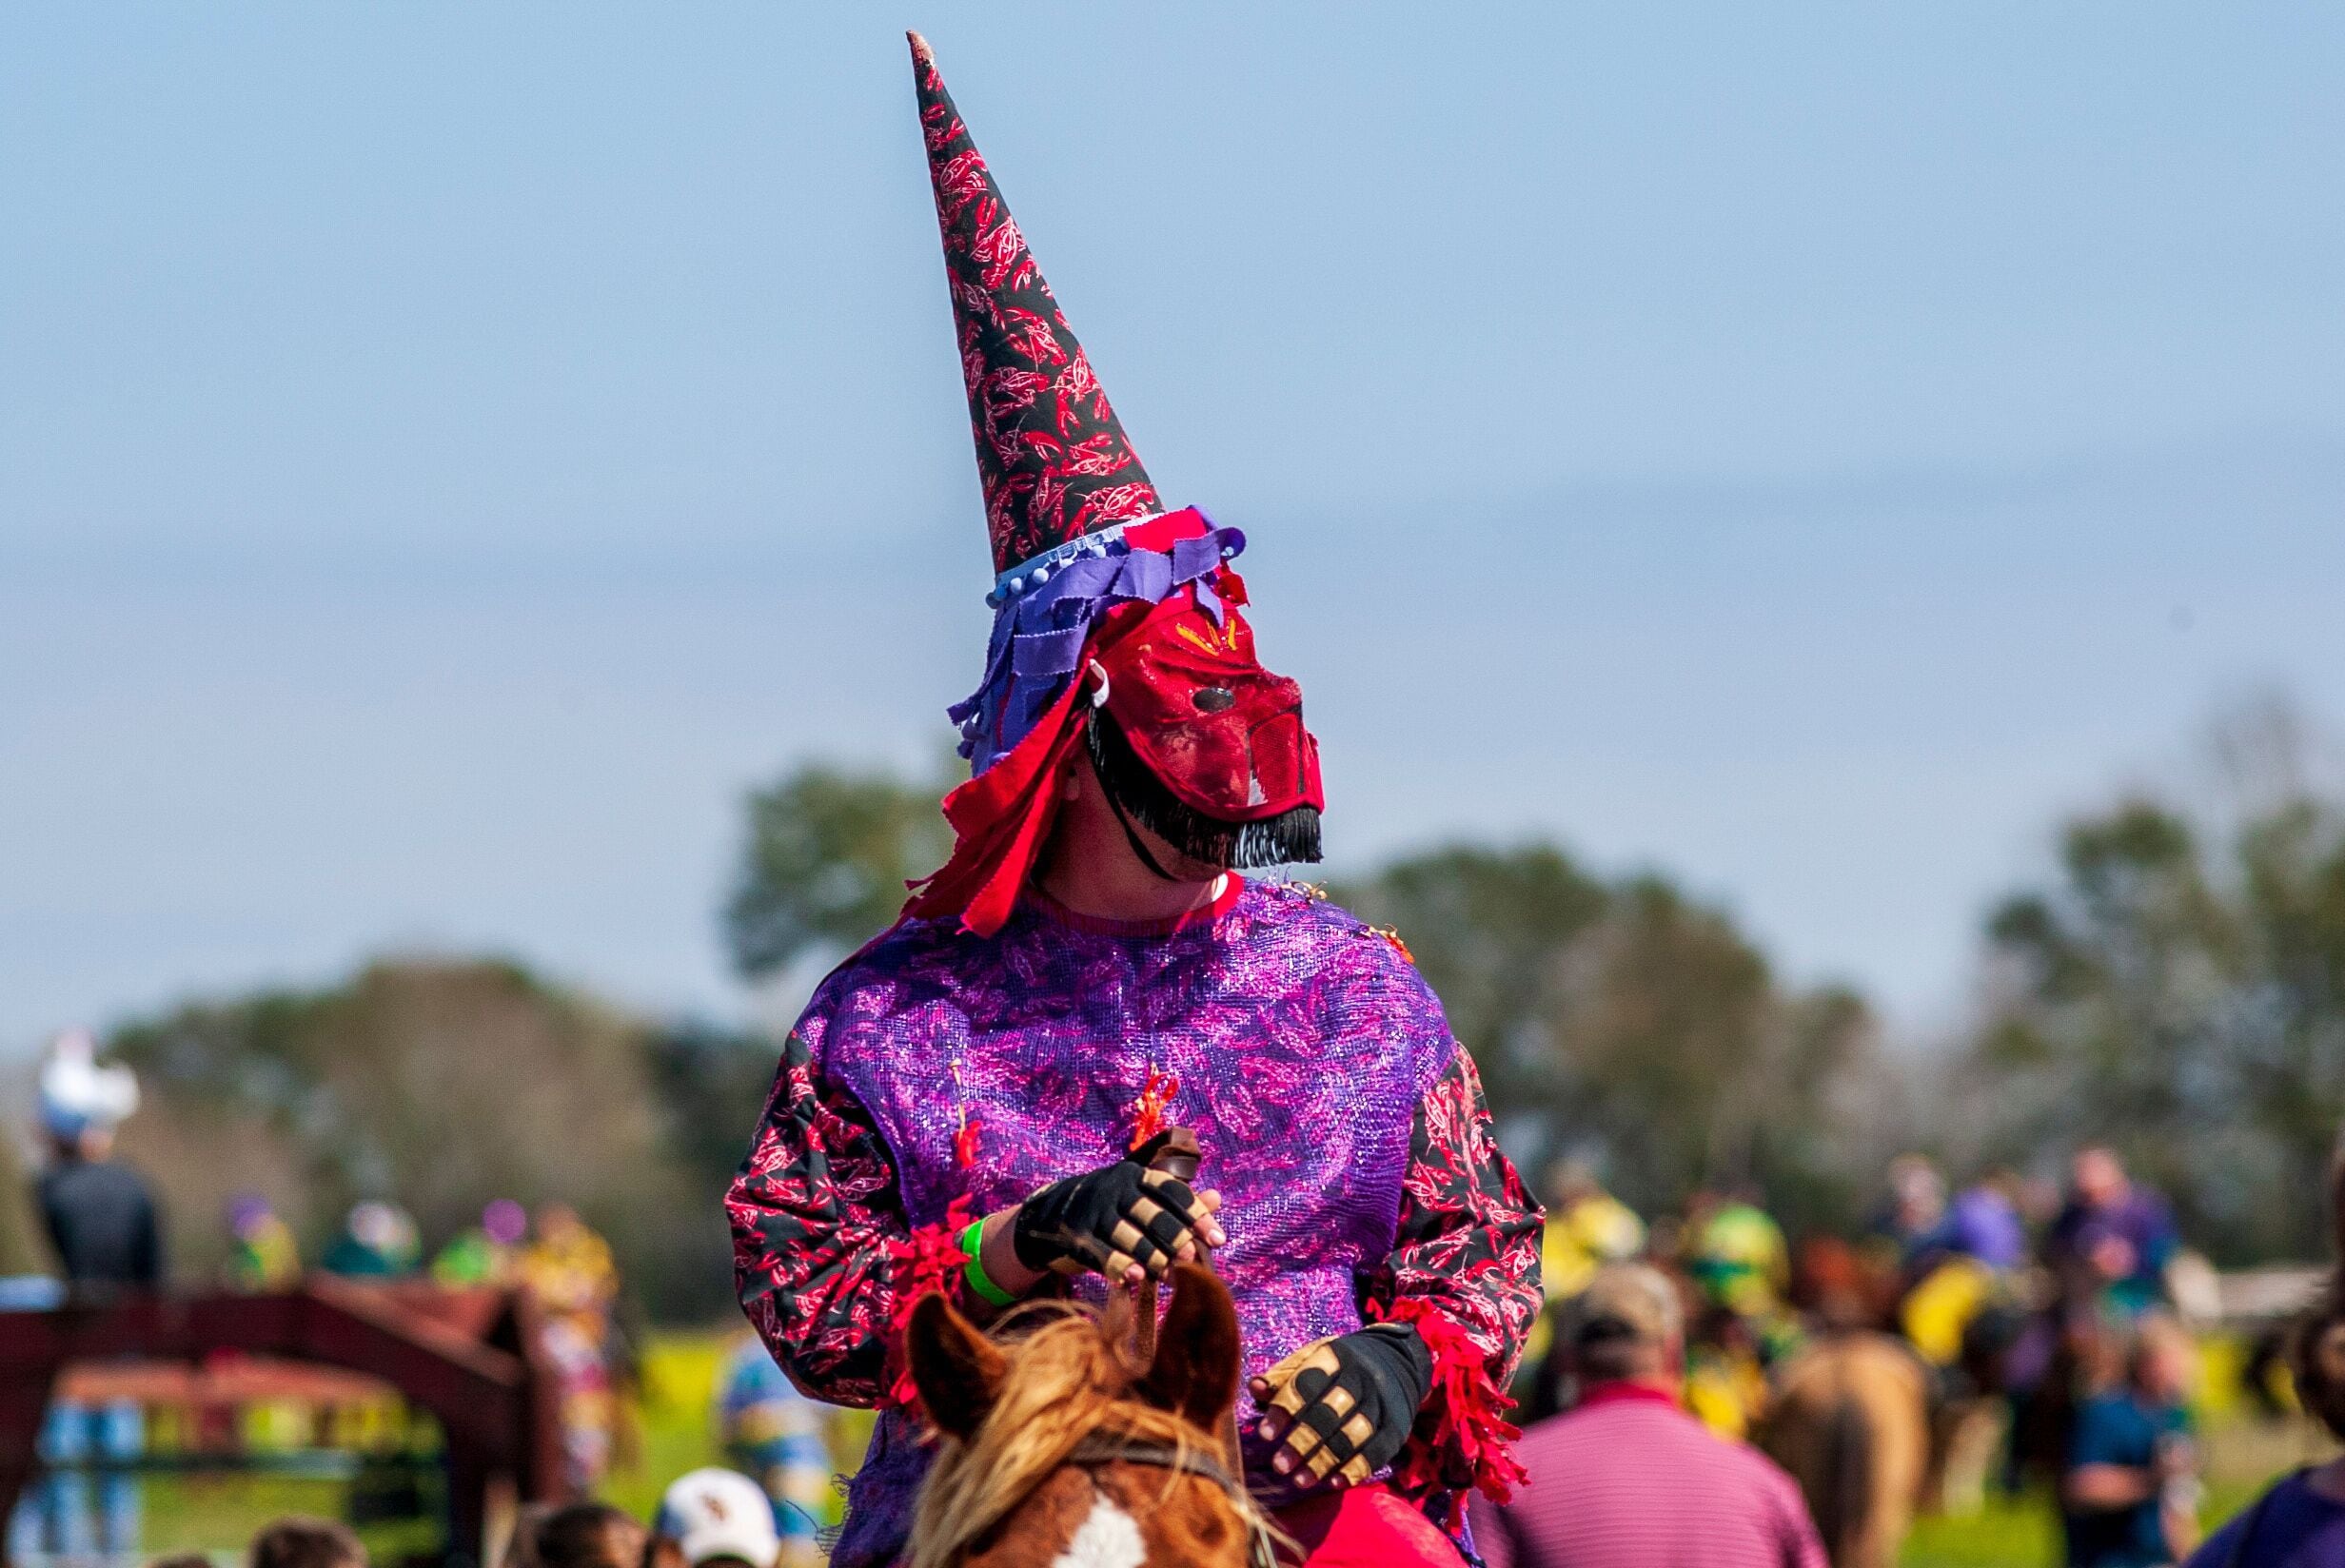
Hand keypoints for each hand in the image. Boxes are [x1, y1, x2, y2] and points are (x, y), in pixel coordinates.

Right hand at [1011, 1156, 1225, 1286]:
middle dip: (1174, 1236)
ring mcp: (1093, 1211)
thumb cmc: (1109, 1208)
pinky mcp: (1075, 1234)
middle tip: (1191, 1258)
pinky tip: (1133, 1278)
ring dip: (1149, 1254)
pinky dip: (1117, 1264)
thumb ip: (1178, 1202)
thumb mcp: (1140, 1197)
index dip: (1197, 1214)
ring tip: (1167, 1273)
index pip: (1171, 1191)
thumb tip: (1217, 1198)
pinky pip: (1099, 1251)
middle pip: (1150, 1211)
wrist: (1050, 1214)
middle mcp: (1114, 1189)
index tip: (1219, 1239)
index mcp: (1135, 1176)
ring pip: (1126, 1233)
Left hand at [1247, 1323, 1430, 1489]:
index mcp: (1334, 1356)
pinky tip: (1334, 1482)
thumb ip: (1283, 1376)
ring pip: (1353, 1434)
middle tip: (1279, 1466)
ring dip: (1325, 1460)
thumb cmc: (1339, 1366)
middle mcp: (1361, 1378)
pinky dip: (1356, 1469)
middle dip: (1303, 1441)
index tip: (1264, 1435)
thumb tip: (1254, 1388)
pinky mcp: (1397, 1427)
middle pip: (1330, 1412)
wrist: (1398, 1360)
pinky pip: (1377, 1451)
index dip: (1285, 1409)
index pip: (1307, 1383)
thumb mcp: (1312, 1359)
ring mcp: (1381, 1403)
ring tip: (1300, 1481)